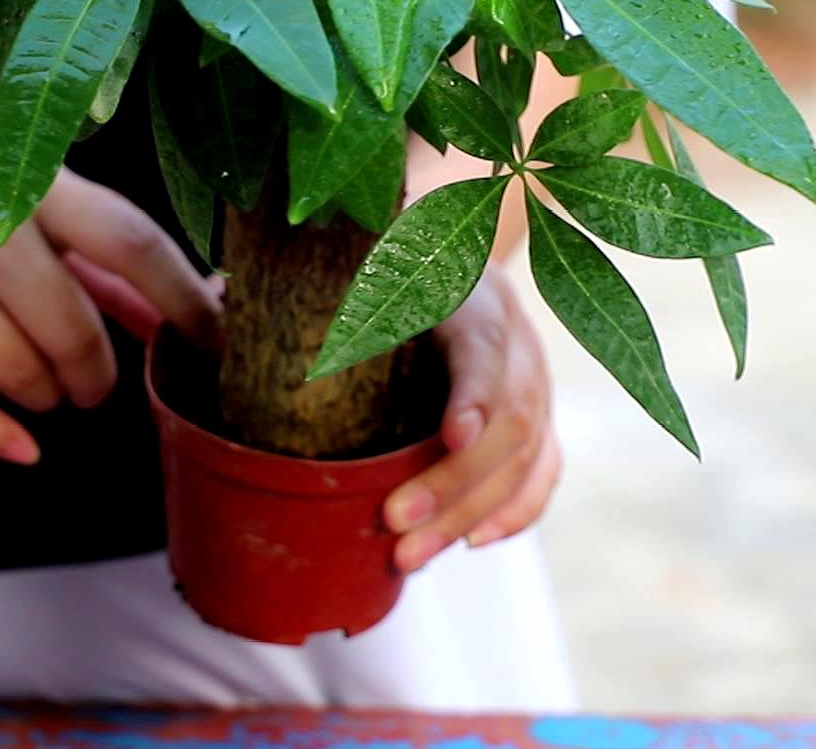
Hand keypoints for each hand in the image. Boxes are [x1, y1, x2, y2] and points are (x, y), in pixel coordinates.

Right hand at [0, 147, 221, 465]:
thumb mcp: (30, 211)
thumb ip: (107, 262)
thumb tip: (200, 312)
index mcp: (29, 177)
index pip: (130, 242)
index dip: (181, 301)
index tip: (214, 343)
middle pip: (71, 328)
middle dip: (94, 373)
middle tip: (91, 385)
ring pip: (16, 371)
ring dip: (44, 395)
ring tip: (40, 384)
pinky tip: (21, 445)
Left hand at [383, 269, 561, 571]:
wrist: (457, 262)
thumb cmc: (403, 277)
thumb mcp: (381, 277)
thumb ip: (356, 307)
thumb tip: (271, 334)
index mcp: (477, 300)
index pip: (486, 350)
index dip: (476, 397)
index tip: (454, 439)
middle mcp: (520, 346)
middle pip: (509, 422)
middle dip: (453, 482)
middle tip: (393, 521)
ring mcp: (540, 386)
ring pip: (526, 459)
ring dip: (470, 513)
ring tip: (412, 554)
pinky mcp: (544, 419)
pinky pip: (544, 472)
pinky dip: (513, 514)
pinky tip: (471, 543)